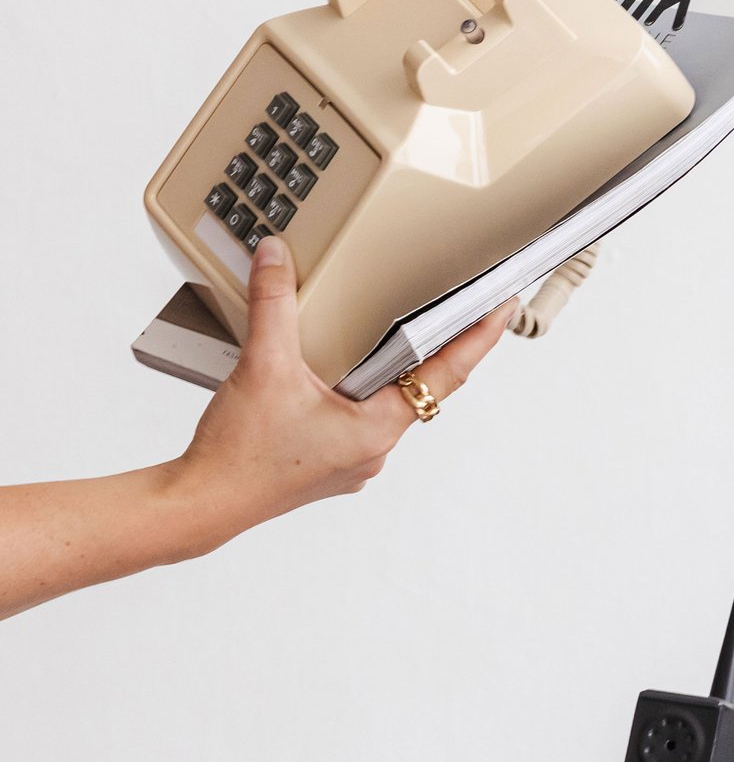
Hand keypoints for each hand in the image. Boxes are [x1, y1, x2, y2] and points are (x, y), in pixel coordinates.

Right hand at [168, 234, 509, 553]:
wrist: (203, 502)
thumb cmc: (240, 454)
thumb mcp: (263, 365)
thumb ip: (274, 303)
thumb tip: (277, 259)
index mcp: (378, 428)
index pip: (446, 374)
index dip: (477, 337)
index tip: (502, 308)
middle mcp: (373, 449)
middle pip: (417, 387)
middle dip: (429, 347)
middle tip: (452, 308)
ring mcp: (351, 459)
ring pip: (382, 403)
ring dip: (381, 370)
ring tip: (385, 333)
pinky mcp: (326, 463)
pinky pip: (353, 418)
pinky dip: (351, 391)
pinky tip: (329, 373)